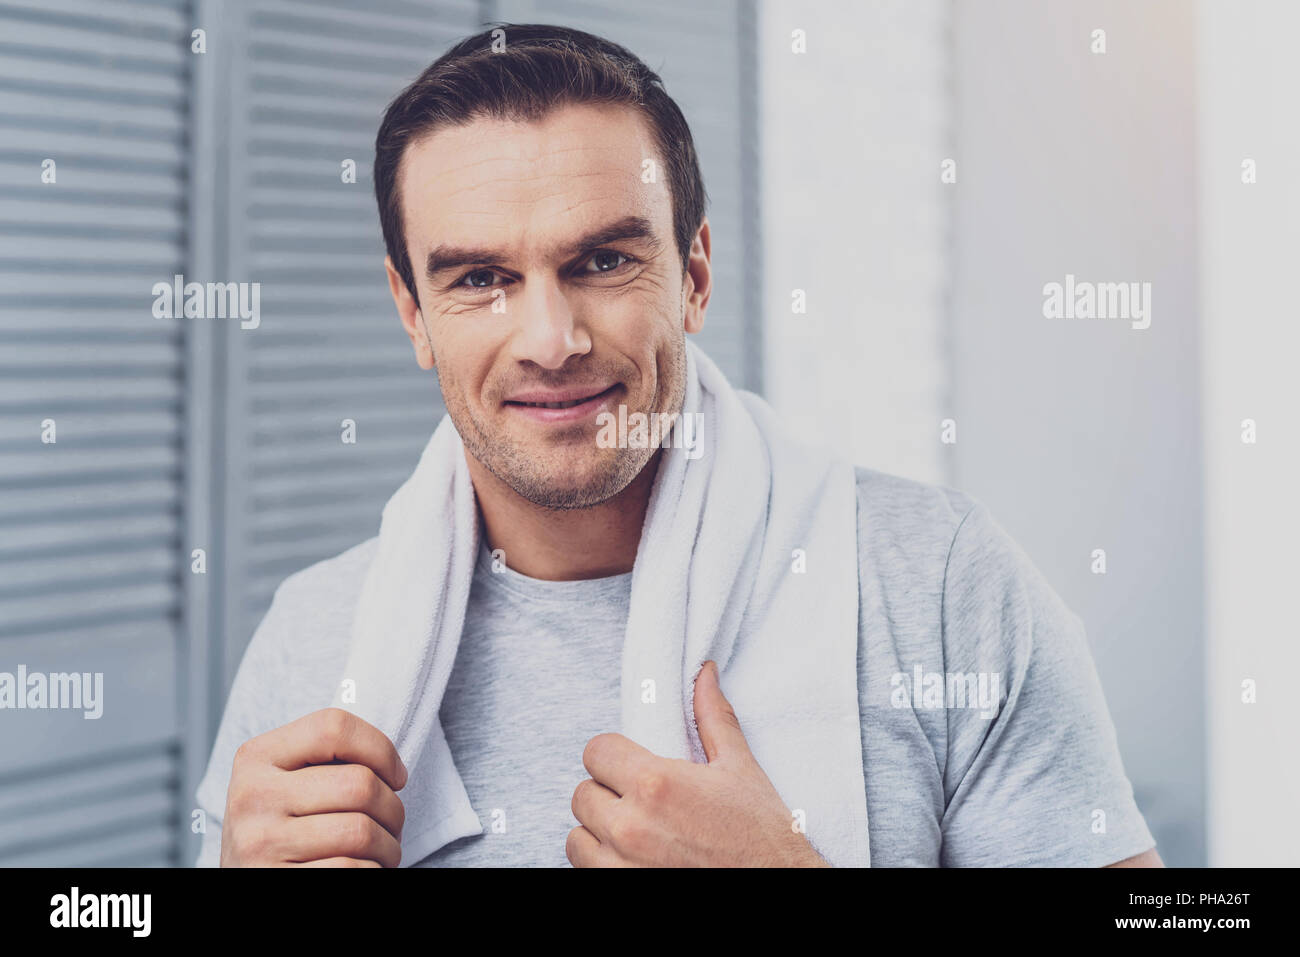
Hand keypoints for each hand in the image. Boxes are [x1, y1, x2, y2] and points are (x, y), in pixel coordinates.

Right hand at [220, 707, 406, 866]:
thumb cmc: (284, 827)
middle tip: (392, 824)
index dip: (381, 749)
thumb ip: (326, 761)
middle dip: (393, 808)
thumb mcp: (288, 782)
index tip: (396, 777)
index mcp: (257, 757)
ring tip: (383, 850)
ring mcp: (259, 843)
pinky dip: (372, 870)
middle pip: (358, 784)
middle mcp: (252, 796)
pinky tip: (363, 868)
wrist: (247, 881)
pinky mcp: (273, 879)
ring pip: (360, 832)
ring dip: (388, 846)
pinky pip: (351, 869)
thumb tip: (391, 767)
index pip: (334, 728)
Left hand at [567, 660, 828, 866]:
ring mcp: (620, 866)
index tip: (631, 767)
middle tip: (639, 803)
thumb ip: (712, 717)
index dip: (613, 756)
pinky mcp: (619, 892)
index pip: (595, 751)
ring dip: (599, 833)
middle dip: (607, 794)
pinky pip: (584, 870)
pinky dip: (603, 864)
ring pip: (577, 837)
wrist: (776, 887)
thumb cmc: (761, 836)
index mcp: (656, 783)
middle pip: (582, 794)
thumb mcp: (739, 769)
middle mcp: (630, 826)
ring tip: (635, 834)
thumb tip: (704, 674)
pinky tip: (634, 859)